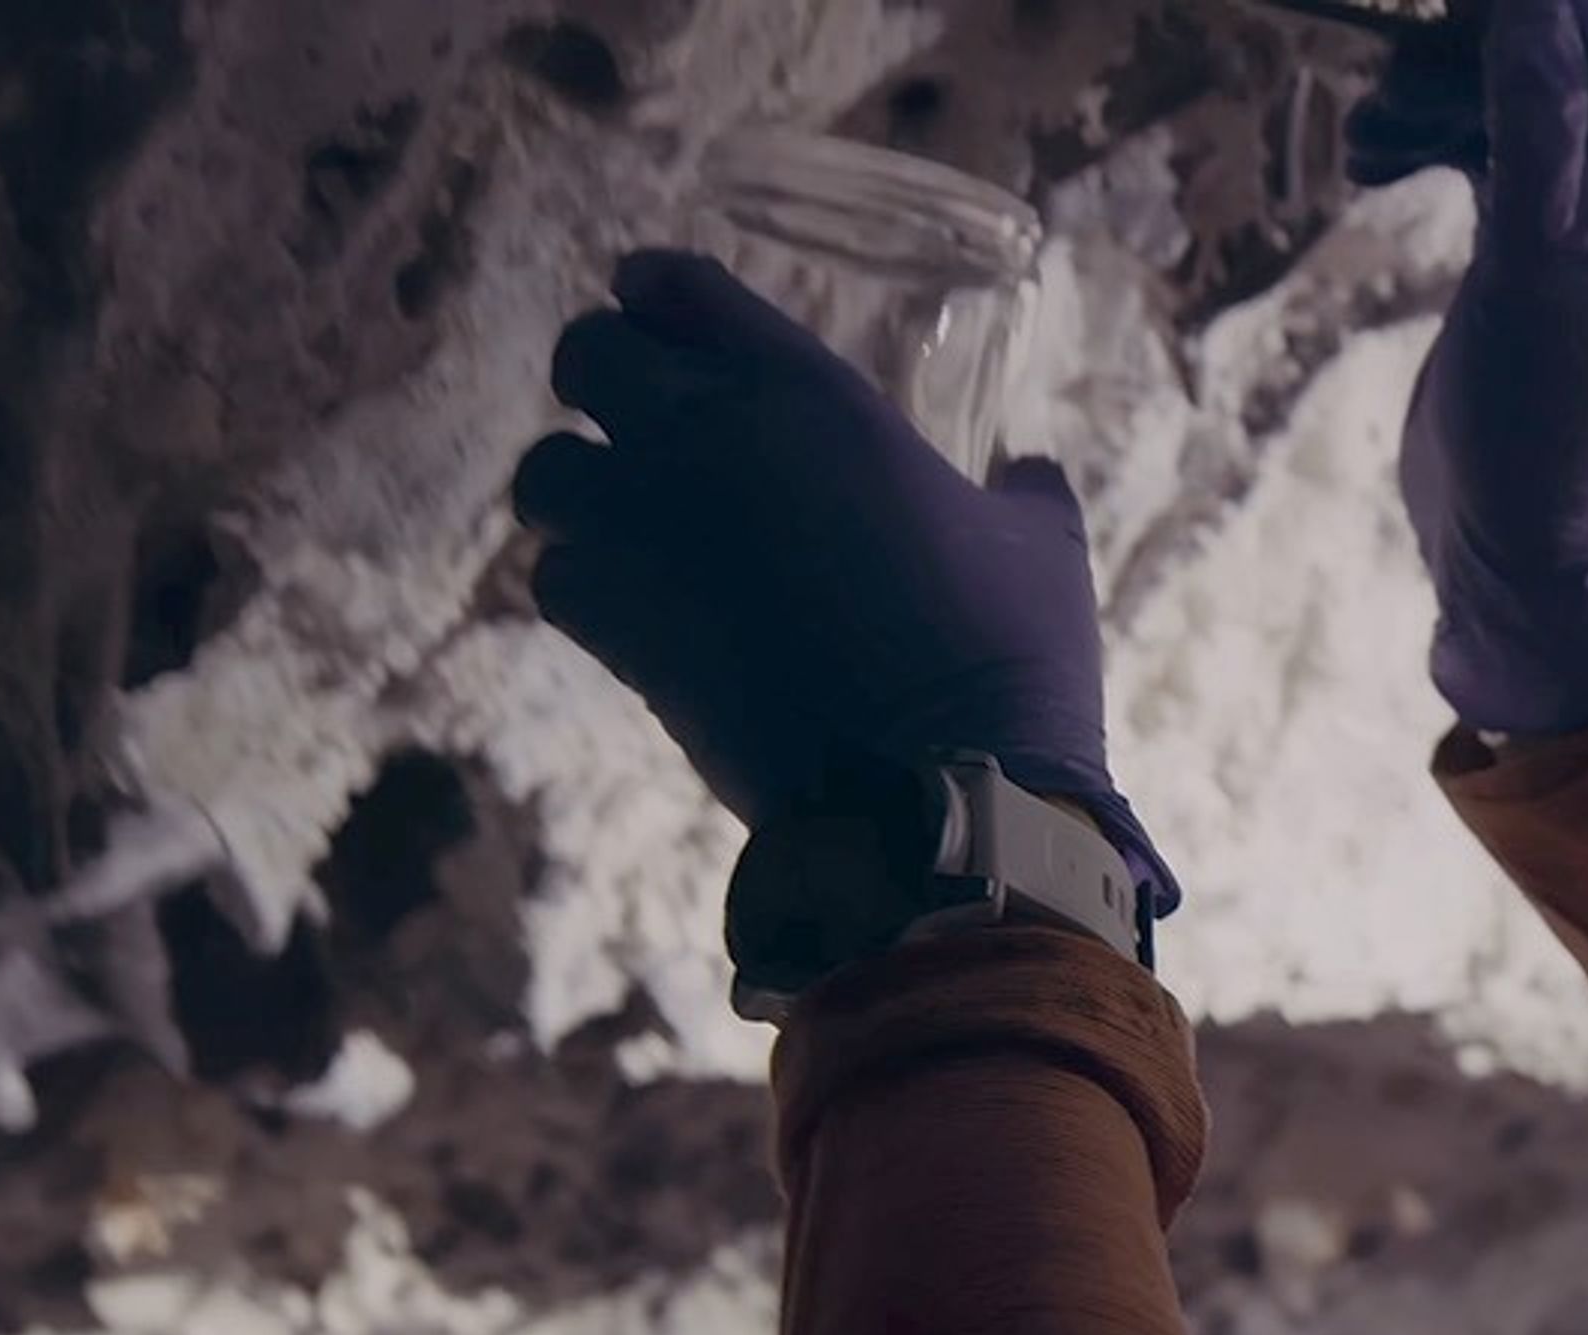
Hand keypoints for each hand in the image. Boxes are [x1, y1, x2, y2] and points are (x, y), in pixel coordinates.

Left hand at [510, 250, 1179, 916]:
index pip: (679, 285)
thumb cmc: (1007, 657)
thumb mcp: (1043, 549)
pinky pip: (554, 577)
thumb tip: (1026, 469)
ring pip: (545, 471)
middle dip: (606, 378)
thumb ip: (1022, 490)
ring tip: (629, 520)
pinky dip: (583, 585)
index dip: (661, 293)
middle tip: (646, 418)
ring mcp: (650, 537)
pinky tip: (635, 607)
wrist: (942, 797)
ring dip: (580, 488)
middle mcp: (709, 442)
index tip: (666, 310)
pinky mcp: (621, 634)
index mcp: (809, 394)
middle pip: (588, 354)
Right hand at [1346, 0, 1587, 737]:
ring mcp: (1574, 222)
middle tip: (1395, 68)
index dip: (1570, 14)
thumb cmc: (1540, 416)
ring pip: (1510, 109)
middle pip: (1566, 69)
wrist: (1506, 540)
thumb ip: (1535, 129)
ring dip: (1436, 99)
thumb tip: (1531, 7)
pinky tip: (1366, 158)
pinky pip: (1478, 156)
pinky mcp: (1517, 250)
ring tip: (1365, 128)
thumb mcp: (1534, 261)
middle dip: (1478, 57)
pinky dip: (1425, 143)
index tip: (1474, 10)